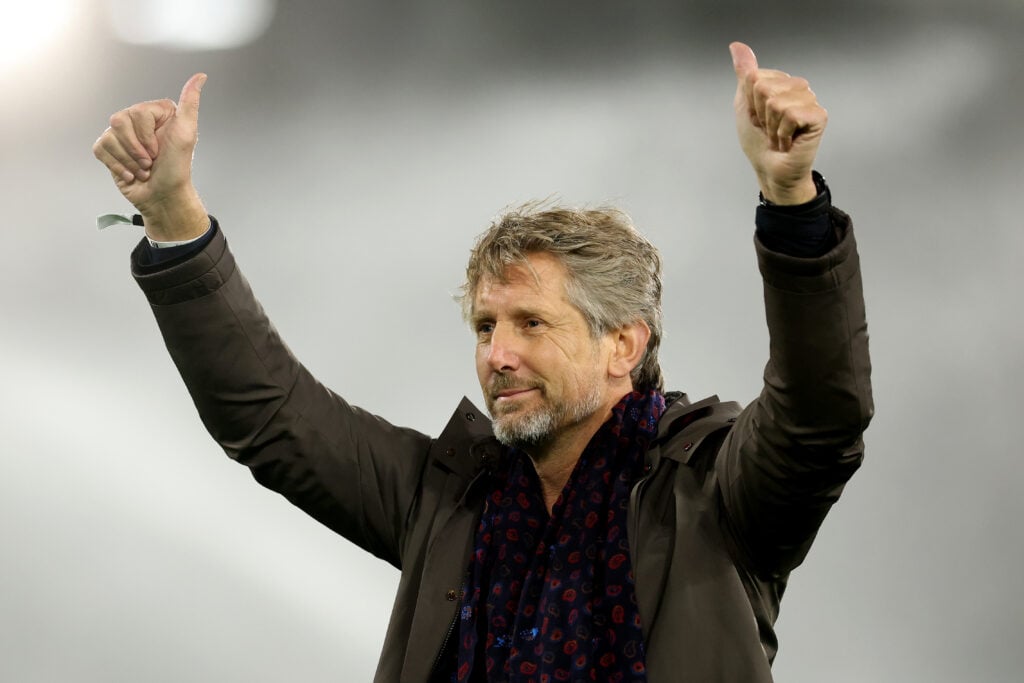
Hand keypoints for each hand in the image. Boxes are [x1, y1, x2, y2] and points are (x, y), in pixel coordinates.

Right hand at [93, 73, 208, 240]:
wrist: (163, 197)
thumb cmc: (177, 169)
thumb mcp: (187, 134)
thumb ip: (190, 103)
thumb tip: (201, 76)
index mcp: (157, 112)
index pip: (137, 113)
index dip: (147, 137)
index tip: (160, 150)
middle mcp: (138, 120)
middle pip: (118, 122)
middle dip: (137, 150)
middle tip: (152, 161)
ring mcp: (123, 135)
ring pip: (109, 137)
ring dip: (128, 160)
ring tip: (144, 168)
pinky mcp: (110, 149)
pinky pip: (100, 149)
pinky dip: (117, 166)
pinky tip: (131, 174)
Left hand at [730, 42, 825, 204]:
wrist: (770, 169)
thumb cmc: (759, 142)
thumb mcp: (744, 105)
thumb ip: (744, 75)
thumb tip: (736, 46)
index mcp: (780, 82)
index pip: (753, 77)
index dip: (749, 103)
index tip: (757, 119)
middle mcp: (797, 87)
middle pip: (763, 87)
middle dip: (759, 115)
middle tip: (769, 129)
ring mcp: (809, 100)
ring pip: (776, 102)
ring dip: (771, 126)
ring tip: (778, 136)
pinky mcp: (818, 116)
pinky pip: (790, 114)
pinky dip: (783, 133)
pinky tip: (788, 142)